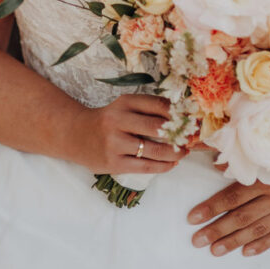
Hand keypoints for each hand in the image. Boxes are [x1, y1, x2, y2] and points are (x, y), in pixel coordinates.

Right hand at [64, 94, 184, 175]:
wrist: (76, 135)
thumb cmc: (108, 120)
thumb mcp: (124, 106)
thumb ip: (148, 108)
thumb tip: (181, 115)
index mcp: (125, 102)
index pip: (158, 105)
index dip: (179, 113)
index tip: (192, 118)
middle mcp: (119, 120)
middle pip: (158, 127)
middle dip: (180, 134)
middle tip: (193, 137)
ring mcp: (115, 143)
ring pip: (154, 150)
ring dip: (175, 153)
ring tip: (184, 152)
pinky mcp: (114, 163)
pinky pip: (145, 166)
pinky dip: (163, 166)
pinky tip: (172, 164)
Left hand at [187, 137, 269, 256]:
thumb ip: (245, 159)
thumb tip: (218, 167)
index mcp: (267, 176)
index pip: (233, 196)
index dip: (211, 207)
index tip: (192, 218)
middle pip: (241, 216)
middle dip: (217, 229)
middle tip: (197, 240)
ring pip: (258, 229)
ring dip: (235, 241)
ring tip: (215, 250)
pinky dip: (263, 244)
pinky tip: (247, 251)